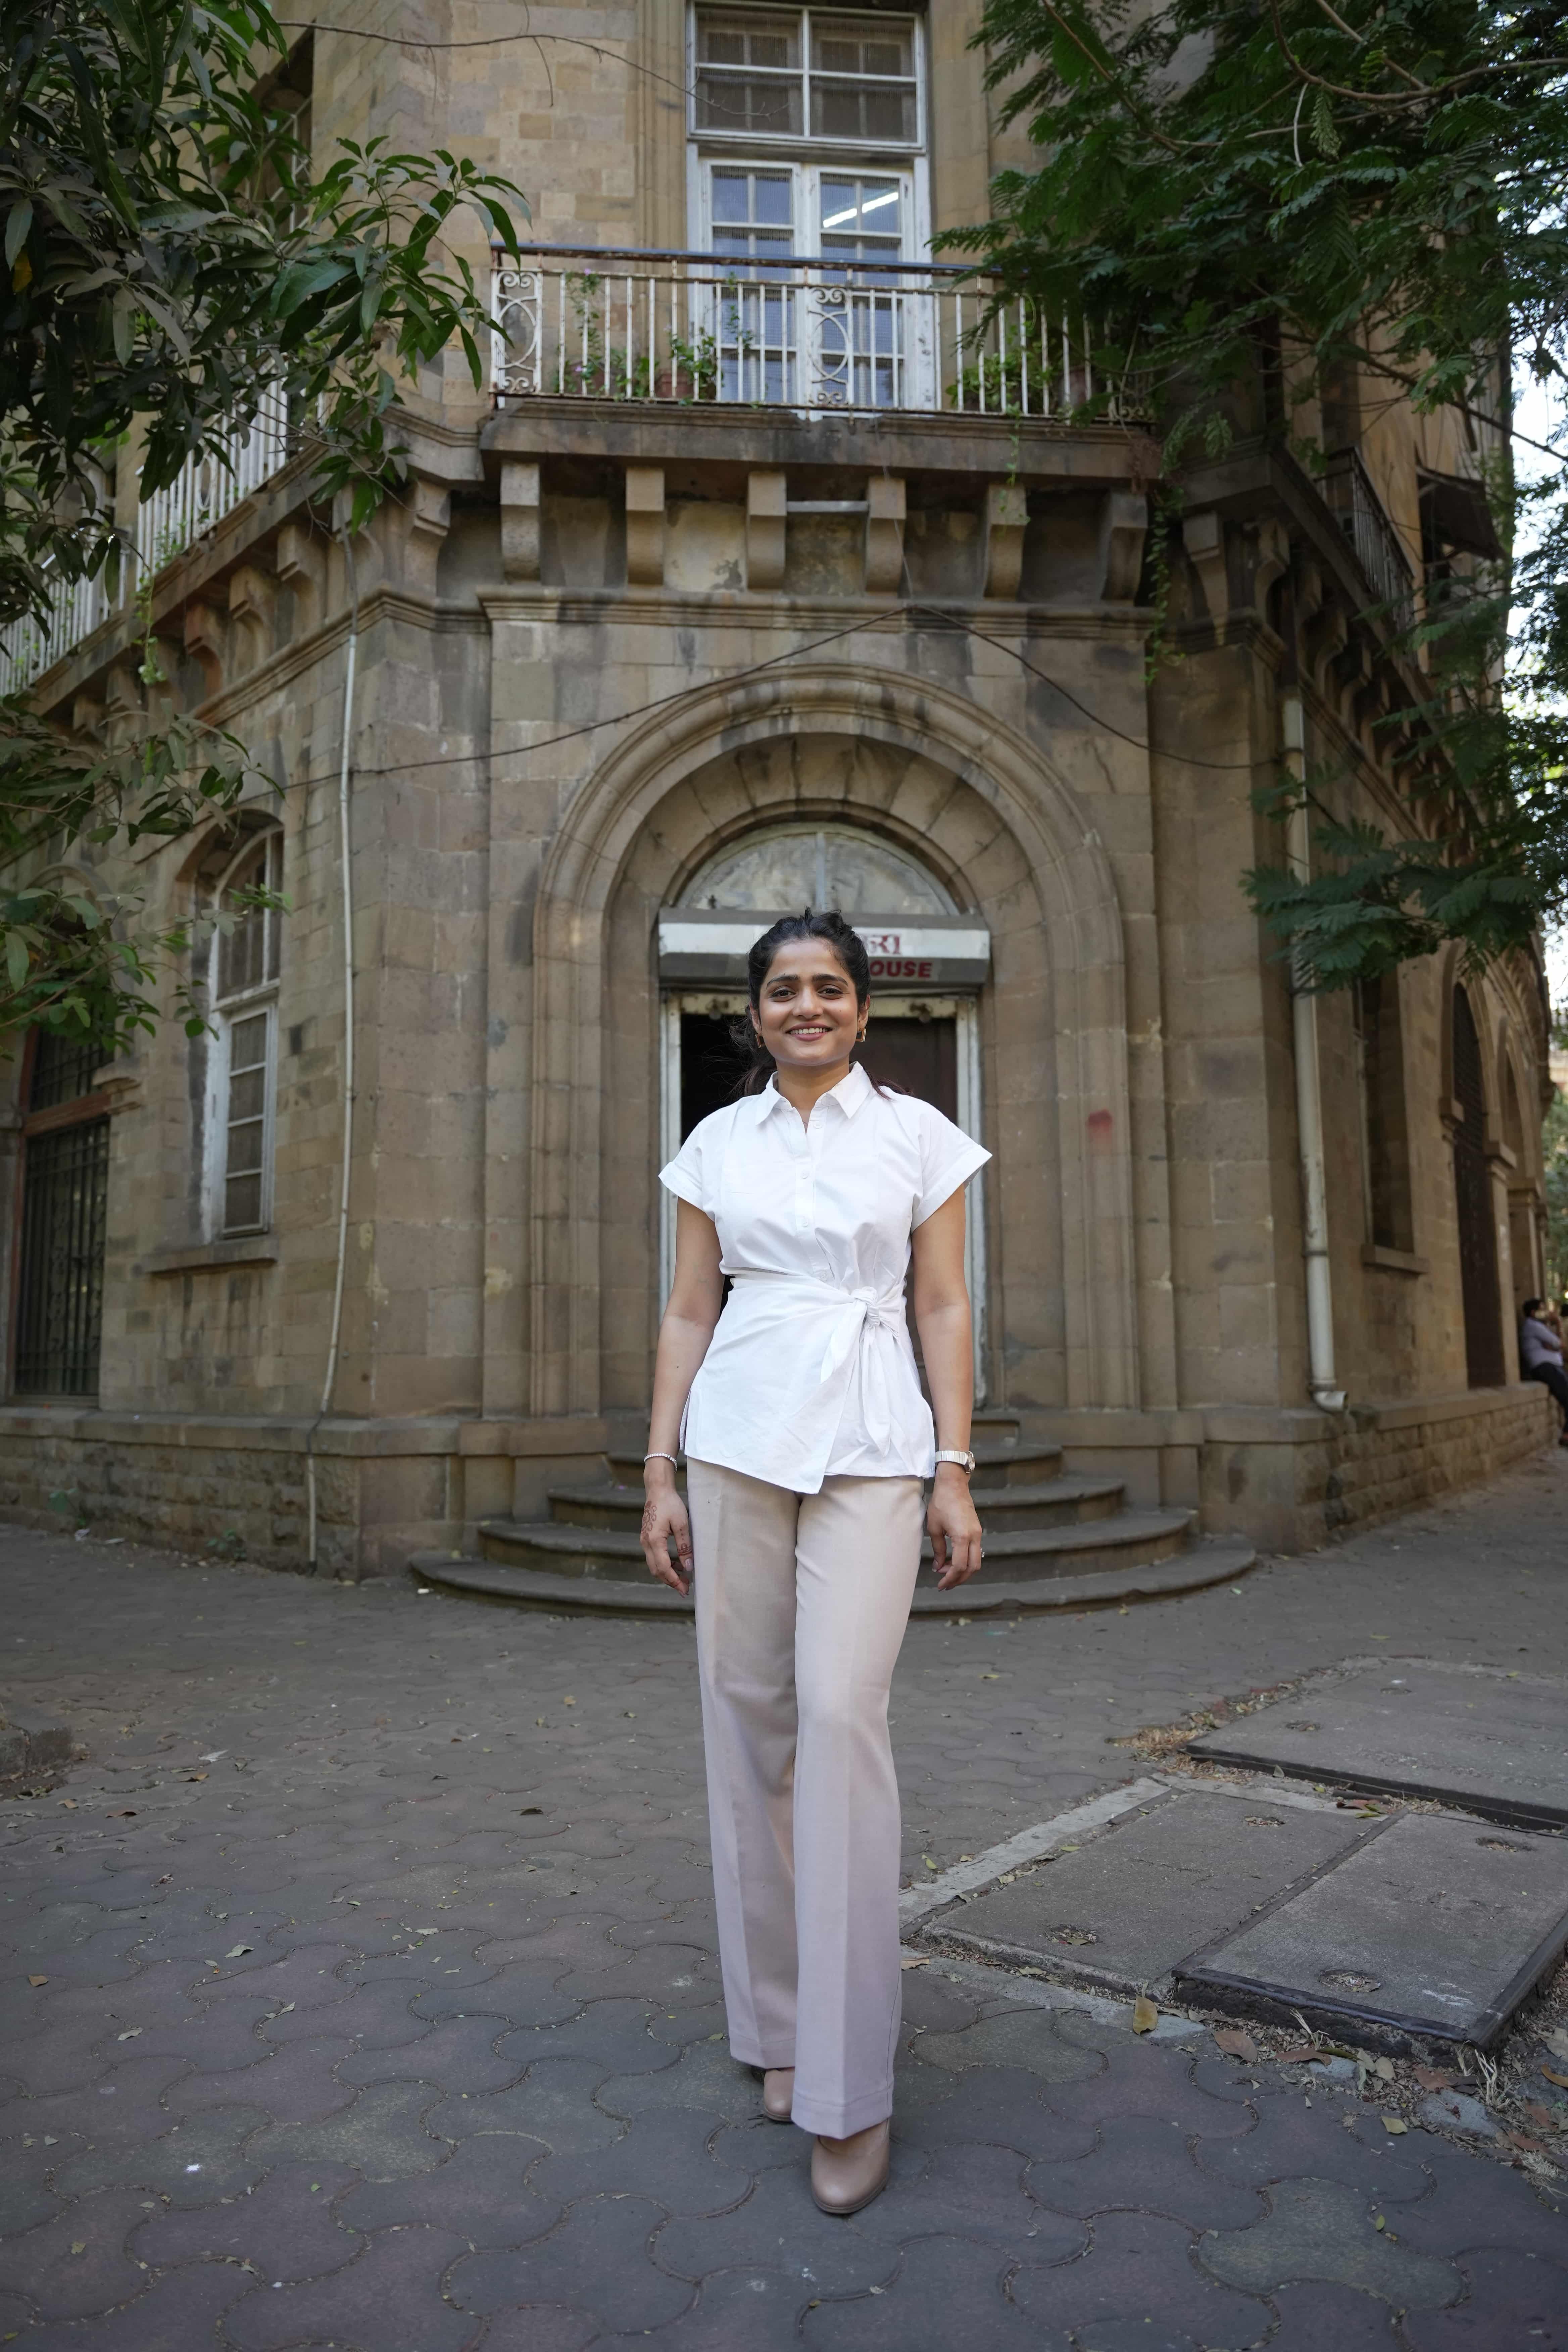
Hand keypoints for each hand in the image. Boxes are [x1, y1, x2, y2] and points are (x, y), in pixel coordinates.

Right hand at [640, 1466, 691, 1594]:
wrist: (657, 1490)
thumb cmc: (670, 1504)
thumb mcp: (682, 1524)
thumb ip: (684, 1546)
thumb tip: (689, 1567)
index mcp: (654, 1540)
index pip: (664, 1568)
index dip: (674, 1580)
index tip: (685, 1589)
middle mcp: (646, 1543)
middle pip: (656, 1571)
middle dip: (671, 1581)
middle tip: (685, 1587)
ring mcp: (644, 1541)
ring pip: (654, 1565)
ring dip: (667, 1573)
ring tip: (683, 1577)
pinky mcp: (646, 1538)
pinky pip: (654, 1557)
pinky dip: (664, 1564)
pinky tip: (676, 1564)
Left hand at [928, 1464, 981, 1589]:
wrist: (953, 1485)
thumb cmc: (941, 1503)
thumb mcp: (934, 1528)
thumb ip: (938, 1550)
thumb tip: (938, 1567)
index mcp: (962, 1537)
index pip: (960, 1566)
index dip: (950, 1578)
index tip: (940, 1584)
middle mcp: (974, 1536)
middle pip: (972, 1568)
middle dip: (959, 1579)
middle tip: (945, 1584)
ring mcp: (978, 1533)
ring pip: (976, 1561)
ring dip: (963, 1571)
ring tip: (947, 1574)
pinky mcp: (977, 1530)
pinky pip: (975, 1552)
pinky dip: (966, 1561)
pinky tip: (953, 1562)